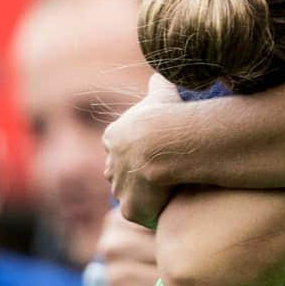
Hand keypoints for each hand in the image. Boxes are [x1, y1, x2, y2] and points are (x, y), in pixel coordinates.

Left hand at [103, 75, 182, 226]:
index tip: (157, 152)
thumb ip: (160, 84)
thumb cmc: (166, 116)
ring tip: (171, 195)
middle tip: (163, 177)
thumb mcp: (162, 93)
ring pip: (132, 195)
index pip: (122, 147)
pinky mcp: (132, 209)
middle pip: (123, 174)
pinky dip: (156, 212)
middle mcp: (111, 165)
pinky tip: (173, 207)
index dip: (140, 151)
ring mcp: (120, 189)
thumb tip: (162, 72)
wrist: (164, 143)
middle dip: (137, 177)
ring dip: (147, 196)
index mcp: (114, 137)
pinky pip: (144, 213)